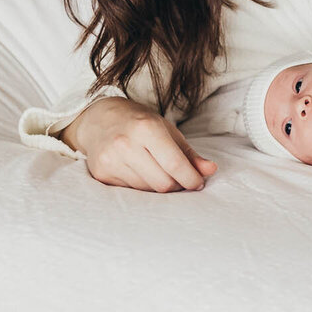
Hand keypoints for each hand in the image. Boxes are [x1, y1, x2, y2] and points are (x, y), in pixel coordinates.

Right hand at [59, 96, 217, 191]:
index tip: (198, 183)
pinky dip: (142, 186)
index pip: (175, 164)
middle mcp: (126, 144)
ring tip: (159, 172)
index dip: (192, 179)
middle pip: (163, 183)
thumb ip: (189, 154)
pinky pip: (131, 191)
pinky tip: (140, 172)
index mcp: (147, 128)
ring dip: (159, 186)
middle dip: (177, 185)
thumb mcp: (168, 131)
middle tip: (180, 178)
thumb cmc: (140, 123)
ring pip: (148, 190)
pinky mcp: (101, 173)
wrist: (100, 119)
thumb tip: (210, 170)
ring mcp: (111, 159)